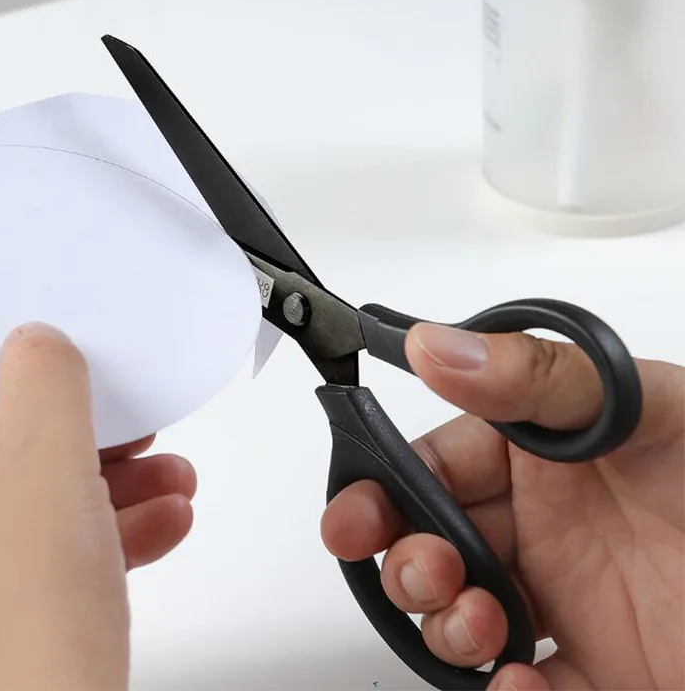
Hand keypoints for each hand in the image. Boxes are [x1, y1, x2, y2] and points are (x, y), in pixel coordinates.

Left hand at [0, 323, 195, 689]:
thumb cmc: (10, 630)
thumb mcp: (42, 458)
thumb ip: (44, 378)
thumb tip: (38, 345)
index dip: (7, 369)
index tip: (60, 362)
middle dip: (83, 436)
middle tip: (126, 422)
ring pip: (33, 503)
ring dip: (112, 485)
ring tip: (169, 477)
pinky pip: (50, 556)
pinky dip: (108, 535)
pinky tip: (163, 522)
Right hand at [322, 323, 683, 689]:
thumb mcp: (649, 411)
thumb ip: (537, 377)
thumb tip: (435, 346)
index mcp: (541, 452)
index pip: (435, 460)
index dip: (385, 484)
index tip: (356, 511)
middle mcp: (543, 523)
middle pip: (431, 539)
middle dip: (402, 558)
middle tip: (418, 570)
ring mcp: (562, 599)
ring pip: (458, 613)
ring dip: (444, 623)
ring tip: (478, 621)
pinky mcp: (590, 672)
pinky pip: (517, 688)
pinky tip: (520, 681)